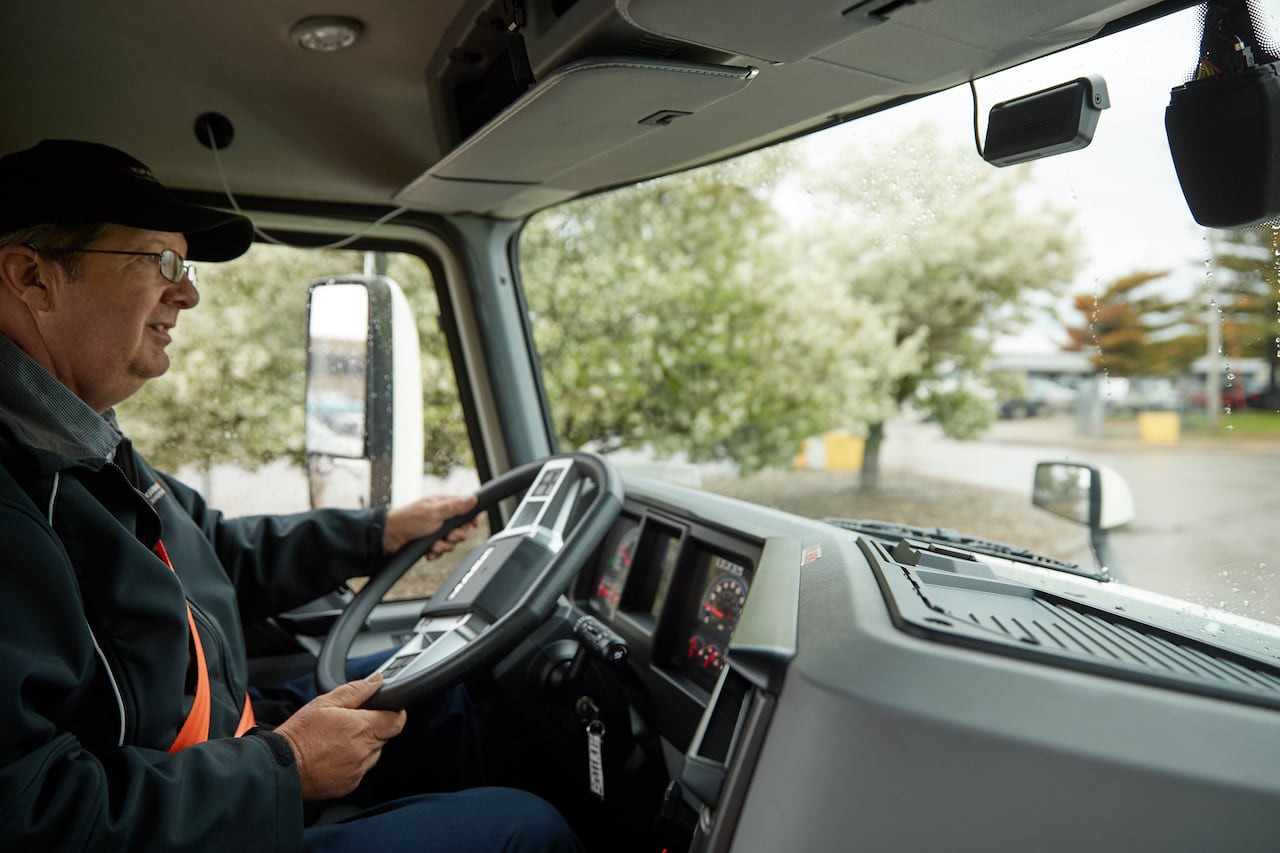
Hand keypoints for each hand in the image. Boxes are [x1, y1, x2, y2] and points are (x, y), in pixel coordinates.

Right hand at [274, 673, 405, 800]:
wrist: (280, 767)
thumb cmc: (299, 734)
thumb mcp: (326, 702)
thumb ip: (356, 690)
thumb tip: (377, 681)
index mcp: (362, 729)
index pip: (397, 720)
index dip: (395, 711)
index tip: (387, 707)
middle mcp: (364, 752)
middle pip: (385, 736)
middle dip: (374, 726)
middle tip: (351, 722)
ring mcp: (358, 770)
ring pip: (373, 753)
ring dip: (364, 745)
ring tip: (338, 739)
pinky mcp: (350, 785)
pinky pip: (360, 769)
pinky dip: (353, 761)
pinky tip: (334, 754)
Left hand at [383, 493, 478, 556]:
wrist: (388, 538)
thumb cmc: (407, 520)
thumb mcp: (434, 512)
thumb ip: (455, 507)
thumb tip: (473, 499)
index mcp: (442, 504)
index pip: (465, 507)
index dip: (472, 517)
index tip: (474, 524)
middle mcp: (440, 516)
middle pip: (461, 527)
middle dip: (456, 535)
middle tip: (449, 536)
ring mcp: (435, 529)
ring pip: (451, 541)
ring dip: (444, 546)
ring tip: (434, 545)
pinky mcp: (429, 542)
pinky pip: (441, 549)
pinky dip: (436, 552)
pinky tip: (429, 551)